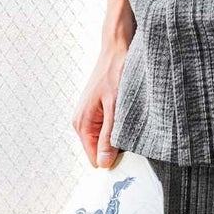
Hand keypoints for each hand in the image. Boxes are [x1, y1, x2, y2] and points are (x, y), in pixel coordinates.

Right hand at [72, 41, 127, 167]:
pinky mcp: (97, 110)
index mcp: (82, 124)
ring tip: (130, 121)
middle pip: (99, 152)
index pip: (95, 160)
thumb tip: (103, 164)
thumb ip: (108, 137)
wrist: (117, 49)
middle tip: (133, 136)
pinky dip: (118, 127)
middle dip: (116, 149)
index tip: (129, 155)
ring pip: (104, 140)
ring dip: (118, 136)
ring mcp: (89, 116)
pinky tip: (127, 116)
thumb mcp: (115, 107)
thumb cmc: (116, 73)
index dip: (112, 161)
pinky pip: (107, 129)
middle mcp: (81, 122)